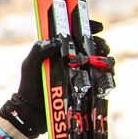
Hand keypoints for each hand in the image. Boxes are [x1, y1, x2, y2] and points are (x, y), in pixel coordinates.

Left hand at [0, 21, 111, 138]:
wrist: (32, 112)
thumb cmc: (29, 86)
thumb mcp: (30, 65)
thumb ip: (39, 50)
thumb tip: (57, 41)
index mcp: (60, 50)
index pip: (77, 33)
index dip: (90, 27)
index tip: (98, 27)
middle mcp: (73, 59)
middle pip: (94, 46)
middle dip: (102, 44)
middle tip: (102, 47)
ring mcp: (81, 73)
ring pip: (101, 61)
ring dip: (107, 59)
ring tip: (105, 62)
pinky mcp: (86, 87)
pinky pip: (102, 79)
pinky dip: (108, 76)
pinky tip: (108, 76)